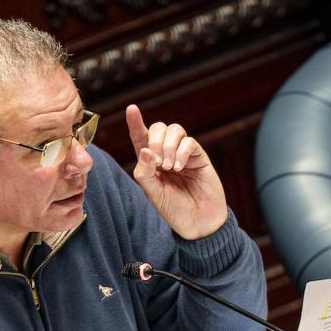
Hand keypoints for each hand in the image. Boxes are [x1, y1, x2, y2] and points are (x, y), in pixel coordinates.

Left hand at [126, 104, 227, 238]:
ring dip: (168, 145)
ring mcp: (183, 153)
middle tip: (157, 163)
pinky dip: (181, 152)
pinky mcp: (198, 157)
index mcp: (150, 162)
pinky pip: (189, 142)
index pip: (140, 137)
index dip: (135, 122)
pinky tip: (179, 168)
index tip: (131, 109)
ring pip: (175, 130)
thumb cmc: (173, 209)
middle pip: (158, 128)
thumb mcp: (153, 193)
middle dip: (155, 140)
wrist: (197, 222)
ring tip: (168, 167)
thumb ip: (145, 173)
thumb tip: (145, 150)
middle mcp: (165, 153)